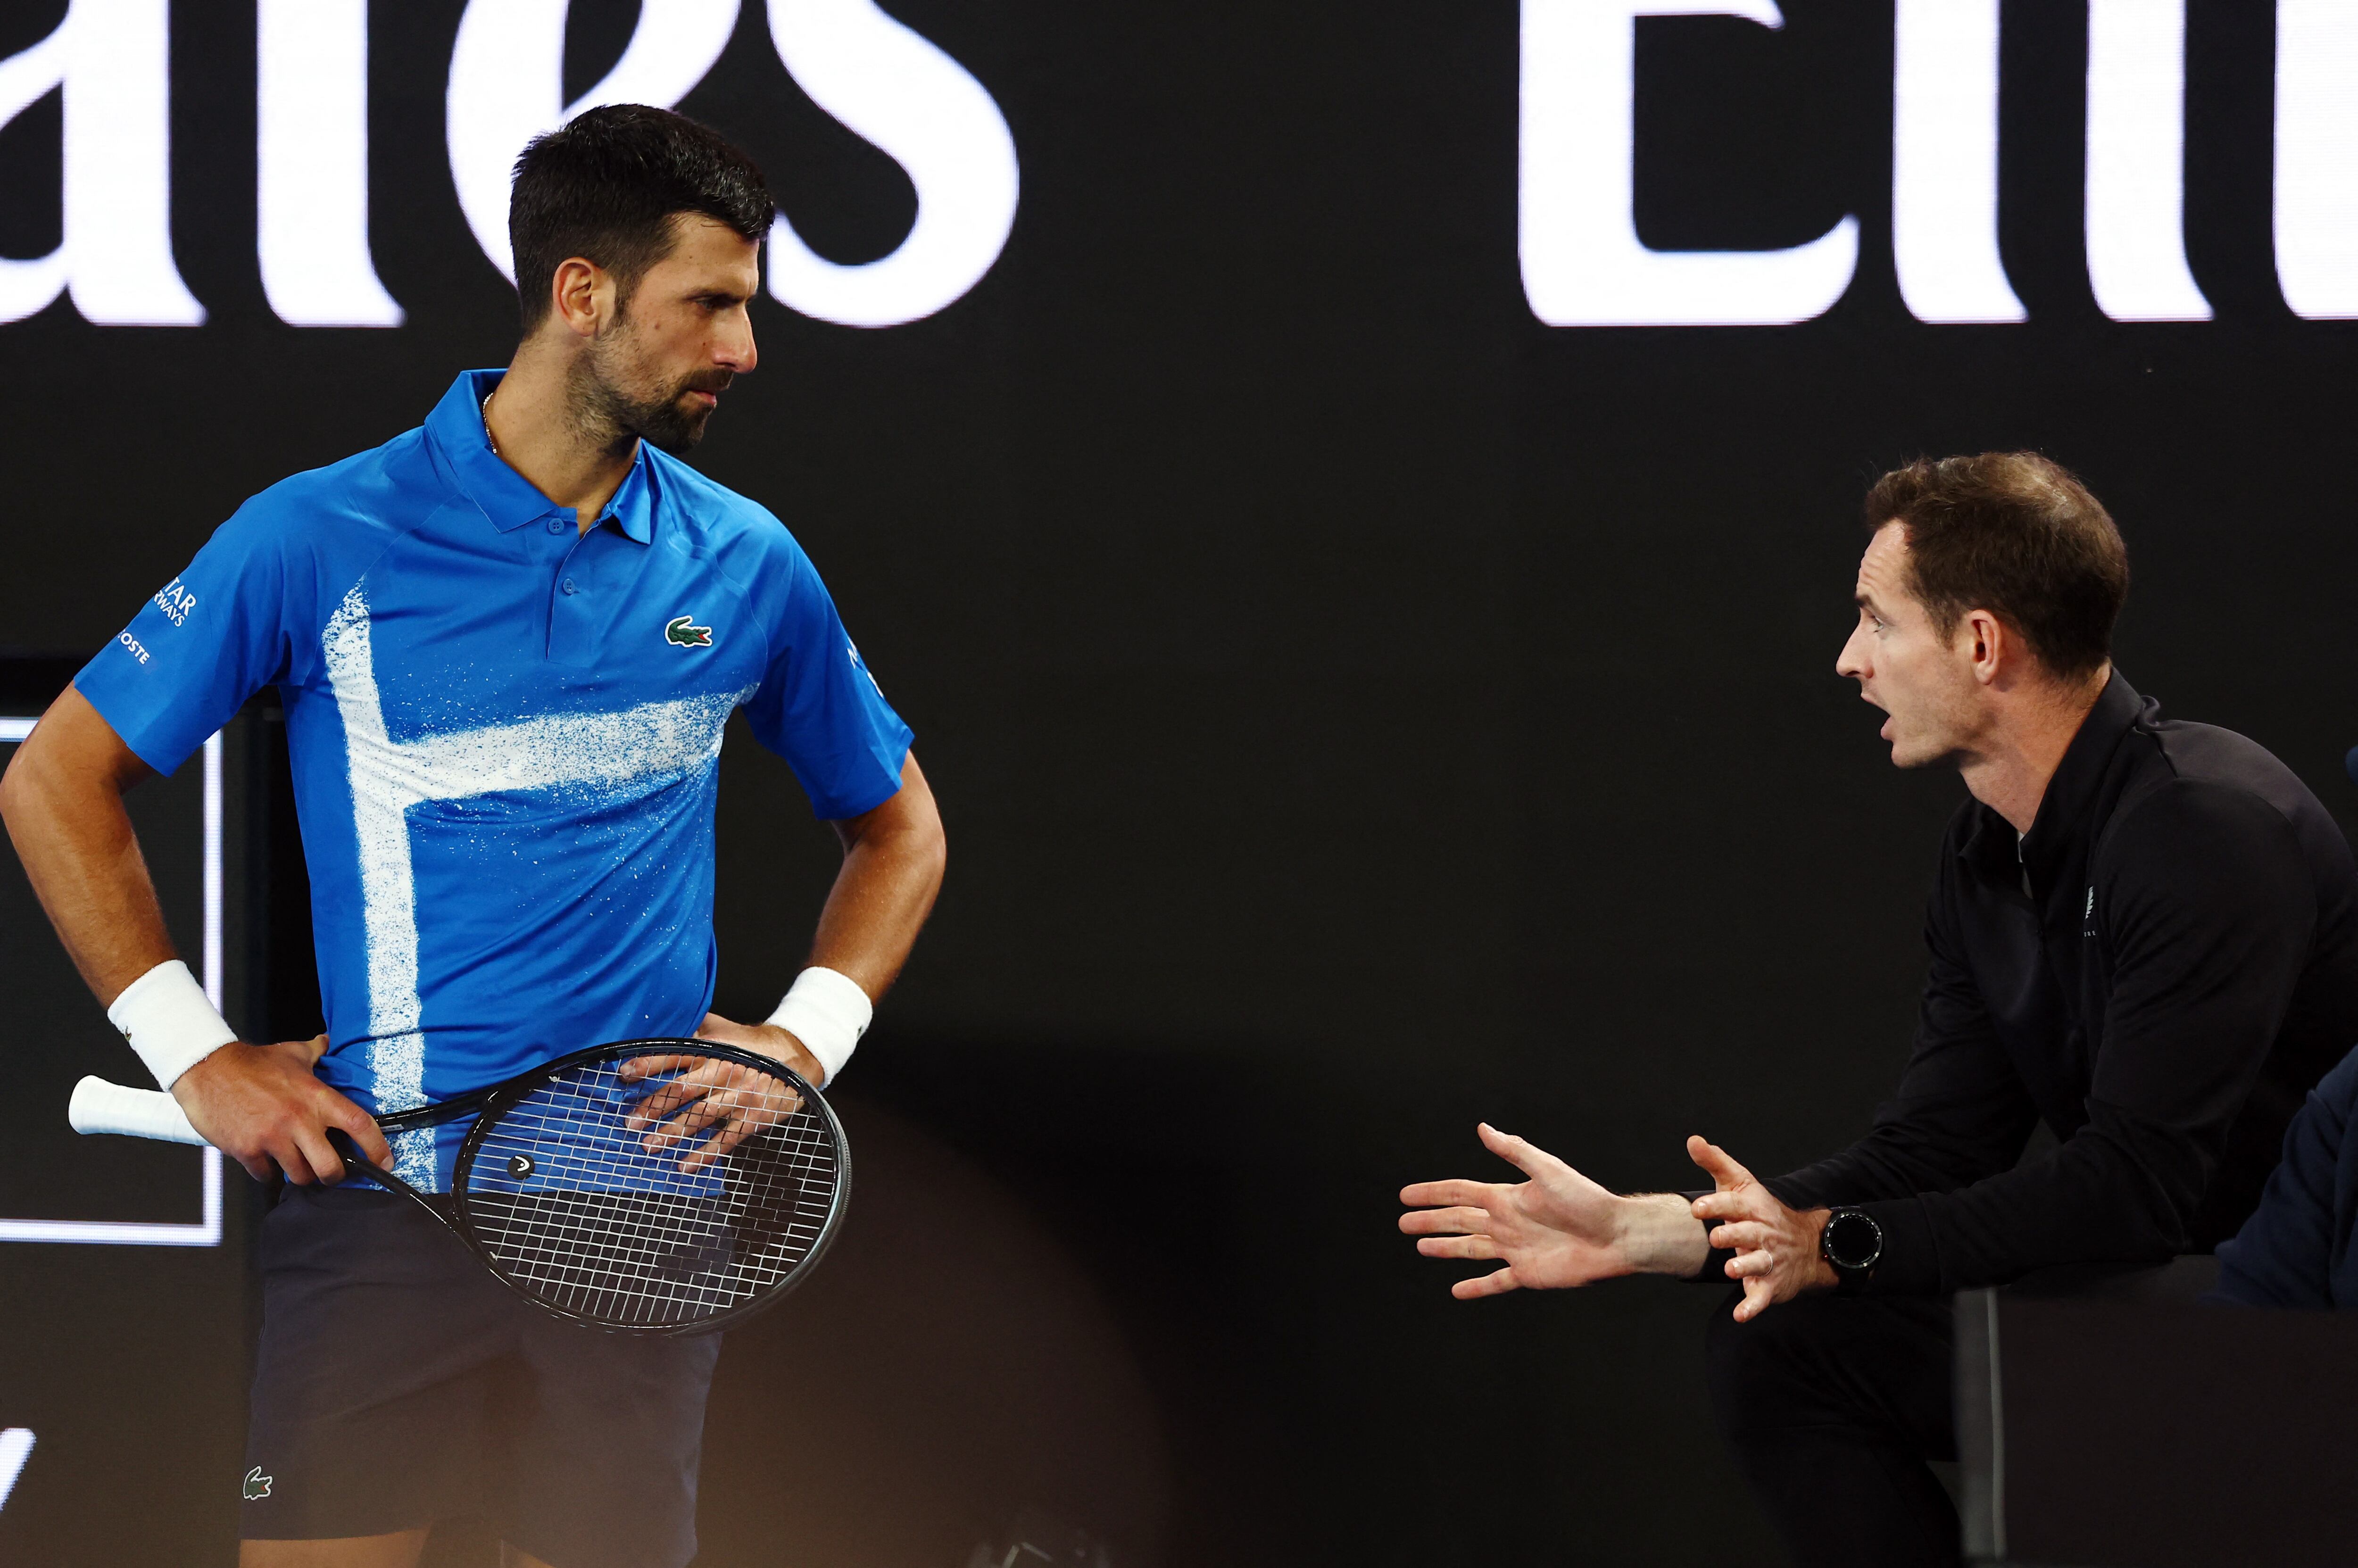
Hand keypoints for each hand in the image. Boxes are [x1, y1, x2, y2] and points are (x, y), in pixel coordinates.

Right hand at [170, 1036, 391, 1184]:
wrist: (207, 1069)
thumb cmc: (251, 1063)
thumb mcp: (291, 1053)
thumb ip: (314, 1051)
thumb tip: (327, 1041)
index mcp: (316, 1097)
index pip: (359, 1124)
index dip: (377, 1147)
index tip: (385, 1161)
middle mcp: (299, 1120)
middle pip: (331, 1168)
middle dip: (334, 1176)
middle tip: (331, 1172)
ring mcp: (272, 1137)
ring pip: (299, 1176)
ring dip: (300, 1174)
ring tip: (295, 1163)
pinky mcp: (247, 1150)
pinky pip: (266, 1175)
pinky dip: (269, 1173)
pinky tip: (266, 1160)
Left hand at [615, 1015, 810, 1172]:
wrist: (799, 1055)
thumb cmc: (756, 1044)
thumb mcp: (728, 1030)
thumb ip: (699, 1027)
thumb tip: (669, 1018)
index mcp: (714, 1050)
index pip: (675, 1056)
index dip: (649, 1065)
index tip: (624, 1075)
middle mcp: (723, 1072)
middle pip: (683, 1090)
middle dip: (654, 1107)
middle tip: (630, 1123)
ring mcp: (739, 1097)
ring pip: (701, 1116)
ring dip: (673, 1132)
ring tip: (649, 1146)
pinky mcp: (753, 1117)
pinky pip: (727, 1139)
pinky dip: (706, 1154)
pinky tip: (686, 1166)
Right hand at [1400, 1123, 1657, 1297]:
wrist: (1617, 1236)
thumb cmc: (1587, 1200)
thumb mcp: (1548, 1170)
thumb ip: (1515, 1151)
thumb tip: (1483, 1129)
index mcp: (1507, 1197)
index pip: (1459, 1193)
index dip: (1432, 1193)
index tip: (1405, 1194)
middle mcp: (1506, 1222)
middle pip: (1458, 1220)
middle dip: (1430, 1220)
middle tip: (1403, 1221)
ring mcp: (1515, 1249)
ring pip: (1470, 1248)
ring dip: (1445, 1248)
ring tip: (1421, 1247)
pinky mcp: (1527, 1274)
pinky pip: (1495, 1282)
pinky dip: (1476, 1287)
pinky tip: (1458, 1291)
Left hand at [1687, 1135, 1833, 1321]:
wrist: (1807, 1246)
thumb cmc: (1761, 1212)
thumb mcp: (1741, 1185)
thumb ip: (1716, 1163)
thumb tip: (1693, 1140)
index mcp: (1752, 1209)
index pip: (1734, 1204)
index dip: (1716, 1206)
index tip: (1697, 1208)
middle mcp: (1762, 1233)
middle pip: (1747, 1233)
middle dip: (1733, 1235)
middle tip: (1717, 1237)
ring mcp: (1768, 1260)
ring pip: (1758, 1264)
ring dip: (1746, 1267)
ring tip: (1732, 1269)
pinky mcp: (1770, 1285)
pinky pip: (1762, 1297)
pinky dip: (1752, 1307)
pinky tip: (1740, 1316)